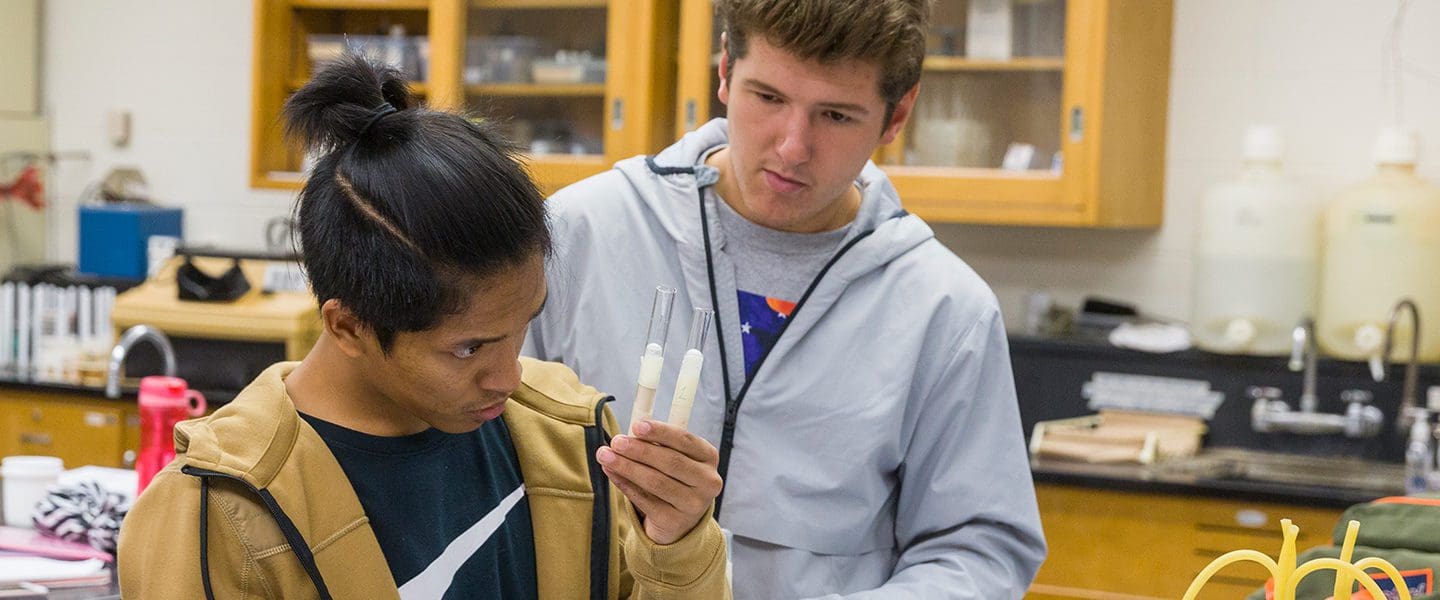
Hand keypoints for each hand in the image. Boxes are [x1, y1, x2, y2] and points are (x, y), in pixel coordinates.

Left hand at [596, 419, 722, 544]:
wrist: (680, 520)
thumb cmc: (674, 478)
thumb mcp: (675, 458)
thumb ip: (656, 445)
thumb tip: (627, 436)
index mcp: (709, 457)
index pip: (685, 440)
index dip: (660, 432)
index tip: (636, 426)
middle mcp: (708, 481)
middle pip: (670, 461)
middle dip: (639, 450)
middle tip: (616, 442)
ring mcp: (693, 504)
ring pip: (656, 482)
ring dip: (627, 467)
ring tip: (606, 456)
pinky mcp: (675, 521)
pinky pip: (645, 500)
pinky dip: (625, 485)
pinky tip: (612, 473)